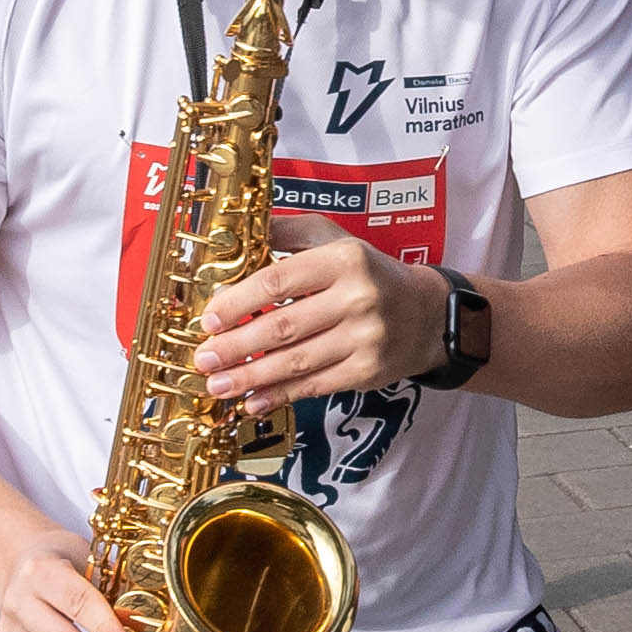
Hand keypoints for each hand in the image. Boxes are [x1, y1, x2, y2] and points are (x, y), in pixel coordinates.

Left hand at [193, 214, 436, 412]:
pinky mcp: (367, 371)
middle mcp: (358, 298)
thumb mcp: (335, 239)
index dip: (239, 302)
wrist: (426, 314)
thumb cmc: (370, 273)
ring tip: (217, 384)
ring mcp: (365, 338)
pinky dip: (280, 395)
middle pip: (283, 326)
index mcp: (344, 259)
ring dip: (250, 376)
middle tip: (205, 357)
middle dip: (236, 346)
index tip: (210, 319)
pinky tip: (252, 401)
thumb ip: (289, 232)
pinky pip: (315, 386)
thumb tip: (239, 231)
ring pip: (296, 361)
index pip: (279, 281)